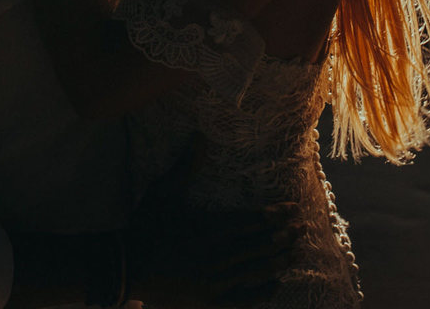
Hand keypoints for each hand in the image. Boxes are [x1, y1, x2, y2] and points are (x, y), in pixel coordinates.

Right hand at [123, 144, 301, 306]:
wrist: (126, 267)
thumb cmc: (146, 225)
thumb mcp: (163, 192)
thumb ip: (185, 166)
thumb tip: (199, 136)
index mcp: (209, 229)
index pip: (252, 221)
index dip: (275, 214)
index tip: (293, 209)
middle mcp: (217, 256)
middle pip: (260, 245)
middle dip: (284, 235)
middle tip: (303, 228)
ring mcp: (215, 282)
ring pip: (257, 271)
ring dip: (280, 260)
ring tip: (297, 252)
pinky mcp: (209, 301)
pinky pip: (244, 299)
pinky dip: (262, 291)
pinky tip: (275, 283)